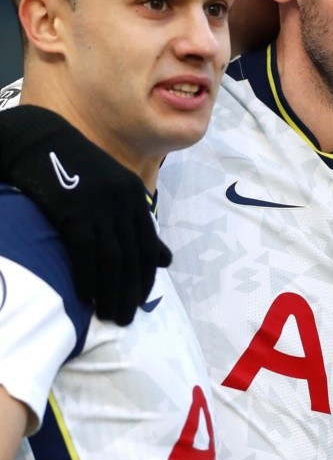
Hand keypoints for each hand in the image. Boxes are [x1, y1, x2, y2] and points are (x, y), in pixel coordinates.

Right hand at [0, 105, 170, 325]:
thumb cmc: (73, 169)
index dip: (146, 276)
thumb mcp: (112, 191)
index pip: (148, 244)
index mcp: (134, 195)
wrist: (40, 140)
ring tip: (109, 315)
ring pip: (113, 258)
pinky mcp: (73, 210)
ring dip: (112, 291)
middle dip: (131, 290)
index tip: (141, 301)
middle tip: (125, 318)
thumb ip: (136, 224)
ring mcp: (100, 205)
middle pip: (133, 255)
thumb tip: (166, 260)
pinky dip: (88, 277)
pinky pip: (85, 251)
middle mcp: (123, 200)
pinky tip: (86, 298)